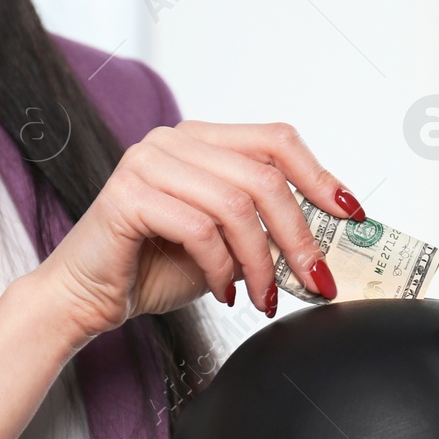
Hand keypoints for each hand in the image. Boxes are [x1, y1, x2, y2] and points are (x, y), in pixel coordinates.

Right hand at [32, 121, 366, 340]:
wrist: (88, 298)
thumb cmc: (152, 268)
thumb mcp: (226, 245)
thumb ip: (265, 229)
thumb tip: (326, 243)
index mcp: (201, 141)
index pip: (276, 139)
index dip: (320, 175)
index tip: (350, 214)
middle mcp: (173, 141)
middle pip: (264, 175)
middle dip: (297, 234)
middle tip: (312, 278)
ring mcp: (148, 163)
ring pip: (236, 204)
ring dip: (259, 260)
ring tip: (260, 295)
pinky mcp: (128, 195)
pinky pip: (199, 228)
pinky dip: (221, 267)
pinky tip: (223, 291)